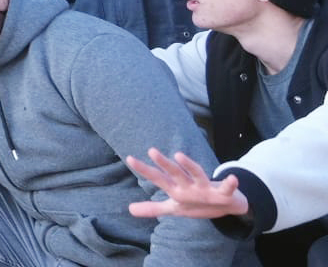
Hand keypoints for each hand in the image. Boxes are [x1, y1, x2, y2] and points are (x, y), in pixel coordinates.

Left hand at [126, 150, 248, 219]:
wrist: (226, 205)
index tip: (130, 158)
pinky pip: (227, 189)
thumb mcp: (174, 208)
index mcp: (176, 189)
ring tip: (179, 156)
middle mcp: (189, 185)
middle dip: (164, 163)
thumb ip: (153, 208)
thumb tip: (130, 209)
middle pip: (175, 173)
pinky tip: (232, 179)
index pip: (158, 178)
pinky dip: (230, 184)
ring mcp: (205, 188)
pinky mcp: (223, 194)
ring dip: (189, 166)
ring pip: (197, 174)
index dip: (145, 170)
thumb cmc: (197, 202)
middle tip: (151, 151)